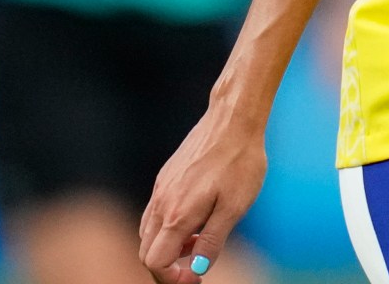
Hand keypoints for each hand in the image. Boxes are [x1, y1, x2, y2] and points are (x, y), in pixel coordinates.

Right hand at [139, 101, 267, 283]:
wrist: (233, 120)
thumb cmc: (240, 162)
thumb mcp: (235, 207)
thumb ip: (212, 240)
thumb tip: (197, 268)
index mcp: (176, 215)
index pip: (155, 262)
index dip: (172, 278)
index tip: (195, 278)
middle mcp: (160, 204)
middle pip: (147, 252)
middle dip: (168, 267)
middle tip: (197, 266)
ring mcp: (160, 190)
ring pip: (149, 234)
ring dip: (169, 248)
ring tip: (200, 241)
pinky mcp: (165, 179)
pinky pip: (155, 214)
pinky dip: (169, 229)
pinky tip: (196, 219)